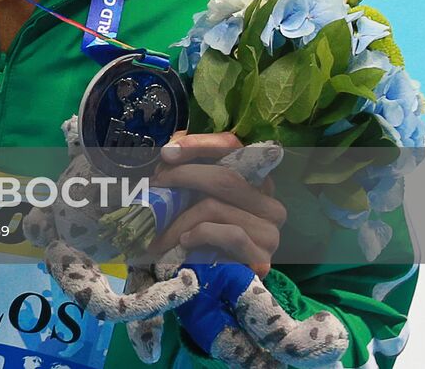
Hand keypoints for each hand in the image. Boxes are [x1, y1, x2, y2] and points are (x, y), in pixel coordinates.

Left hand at [148, 131, 286, 276]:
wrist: (210, 281)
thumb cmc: (198, 230)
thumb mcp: (190, 195)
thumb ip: (184, 167)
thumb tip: (170, 150)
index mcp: (254, 180)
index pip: (233, 146)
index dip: (199, 144)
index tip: (167, 153)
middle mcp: (269, 202)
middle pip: (224, 176)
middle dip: (181, 178)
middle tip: (154, 188)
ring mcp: (270, 231)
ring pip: (216, 207)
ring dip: (178, 218)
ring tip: (159, 230)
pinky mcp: (262, 257)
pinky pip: (228, 234)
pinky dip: (200, 234)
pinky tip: (186, 242)